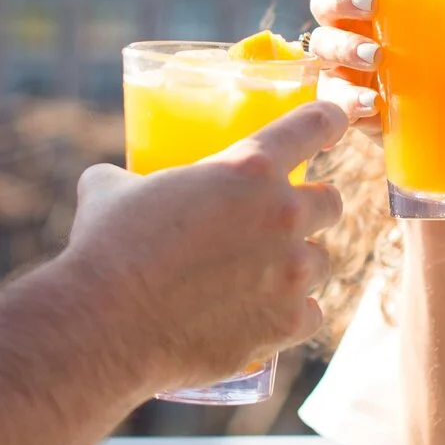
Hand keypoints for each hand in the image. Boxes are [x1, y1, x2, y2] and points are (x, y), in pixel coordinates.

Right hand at [63, 103, 346, 394]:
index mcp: (248, 167)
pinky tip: (265, 316)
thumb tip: (115, 182)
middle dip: (311, 207)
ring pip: (321, 262)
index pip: (313, 124)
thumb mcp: (112, 189)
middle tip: (282, 219)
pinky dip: (291, 316)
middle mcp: (282, 214)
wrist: (106, 324)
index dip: (329, 119)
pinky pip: (310, 315)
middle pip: (331, 202)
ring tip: (264, 276)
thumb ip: (131, 177)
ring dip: (299, 265)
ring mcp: (290, 273)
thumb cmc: (108, 247)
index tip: (337, 120)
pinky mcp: (285, 324)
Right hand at [307, 0, 444, 131]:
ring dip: (344, 46)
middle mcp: (351, 28)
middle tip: (374, 7)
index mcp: (378, 1)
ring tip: (377, 56)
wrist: (444, 136)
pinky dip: (345, 99)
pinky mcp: (344, 103)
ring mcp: (342, 66)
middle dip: (342, 0)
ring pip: (321, 45)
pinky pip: (330, 97)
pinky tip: (370, 105)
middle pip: (325, 2)